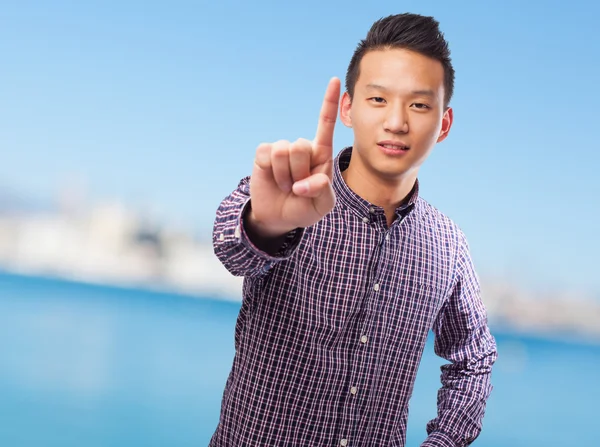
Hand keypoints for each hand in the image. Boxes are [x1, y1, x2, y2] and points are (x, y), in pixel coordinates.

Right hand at [247, 77, 340, 238]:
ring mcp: (282, 149)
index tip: (335, 80)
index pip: (326, 125)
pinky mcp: (264, 154)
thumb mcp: (322, 205)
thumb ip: (322, 191)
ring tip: (286, 185)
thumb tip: (304, 182)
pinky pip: (268, 155)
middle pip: (302, 146)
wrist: (278, 217)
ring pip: (284, 151)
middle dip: (299, 172)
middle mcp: (302, 147)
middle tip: (298, 187)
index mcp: (321, 154)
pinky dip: (272, 172)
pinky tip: (273, 179)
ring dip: (285, 176)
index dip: (329, 103)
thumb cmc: (305, 208)